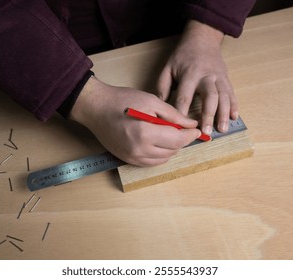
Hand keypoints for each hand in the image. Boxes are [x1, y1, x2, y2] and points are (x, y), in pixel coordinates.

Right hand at [69, 76, 200, 165]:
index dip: (190, 135)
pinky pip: (151, 162)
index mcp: (145, 133)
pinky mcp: (127, 160)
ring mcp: (132, 157)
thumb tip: (191, 124)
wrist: (96, 108)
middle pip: (172, 151)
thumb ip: (173, 115)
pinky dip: (160, 155)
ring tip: (169, 134)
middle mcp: (139, 150)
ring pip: (163, 159)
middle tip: (182, 129)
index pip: (177, 140)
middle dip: (181, 140)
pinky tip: (159, 142)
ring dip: (171, 148)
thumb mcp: (151, 101)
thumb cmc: (121, 100)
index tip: (196, 130)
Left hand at [157, 20, 237, 134]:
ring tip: (222, 129)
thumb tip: (159, 106)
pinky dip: (234, 105)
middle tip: (206, 132)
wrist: (202, 39)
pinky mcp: (226, 79)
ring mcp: (219, 77)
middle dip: (208, 115)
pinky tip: (234, 117)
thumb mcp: (168, 67)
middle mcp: (206, 76)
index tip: (180, 127)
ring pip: (223, 96)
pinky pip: (232, 93)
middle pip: (209, 97)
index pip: (185, 96)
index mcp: (190, 74)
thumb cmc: (183, 56)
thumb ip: (163, 86)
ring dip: (223, 113)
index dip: (182, 112)